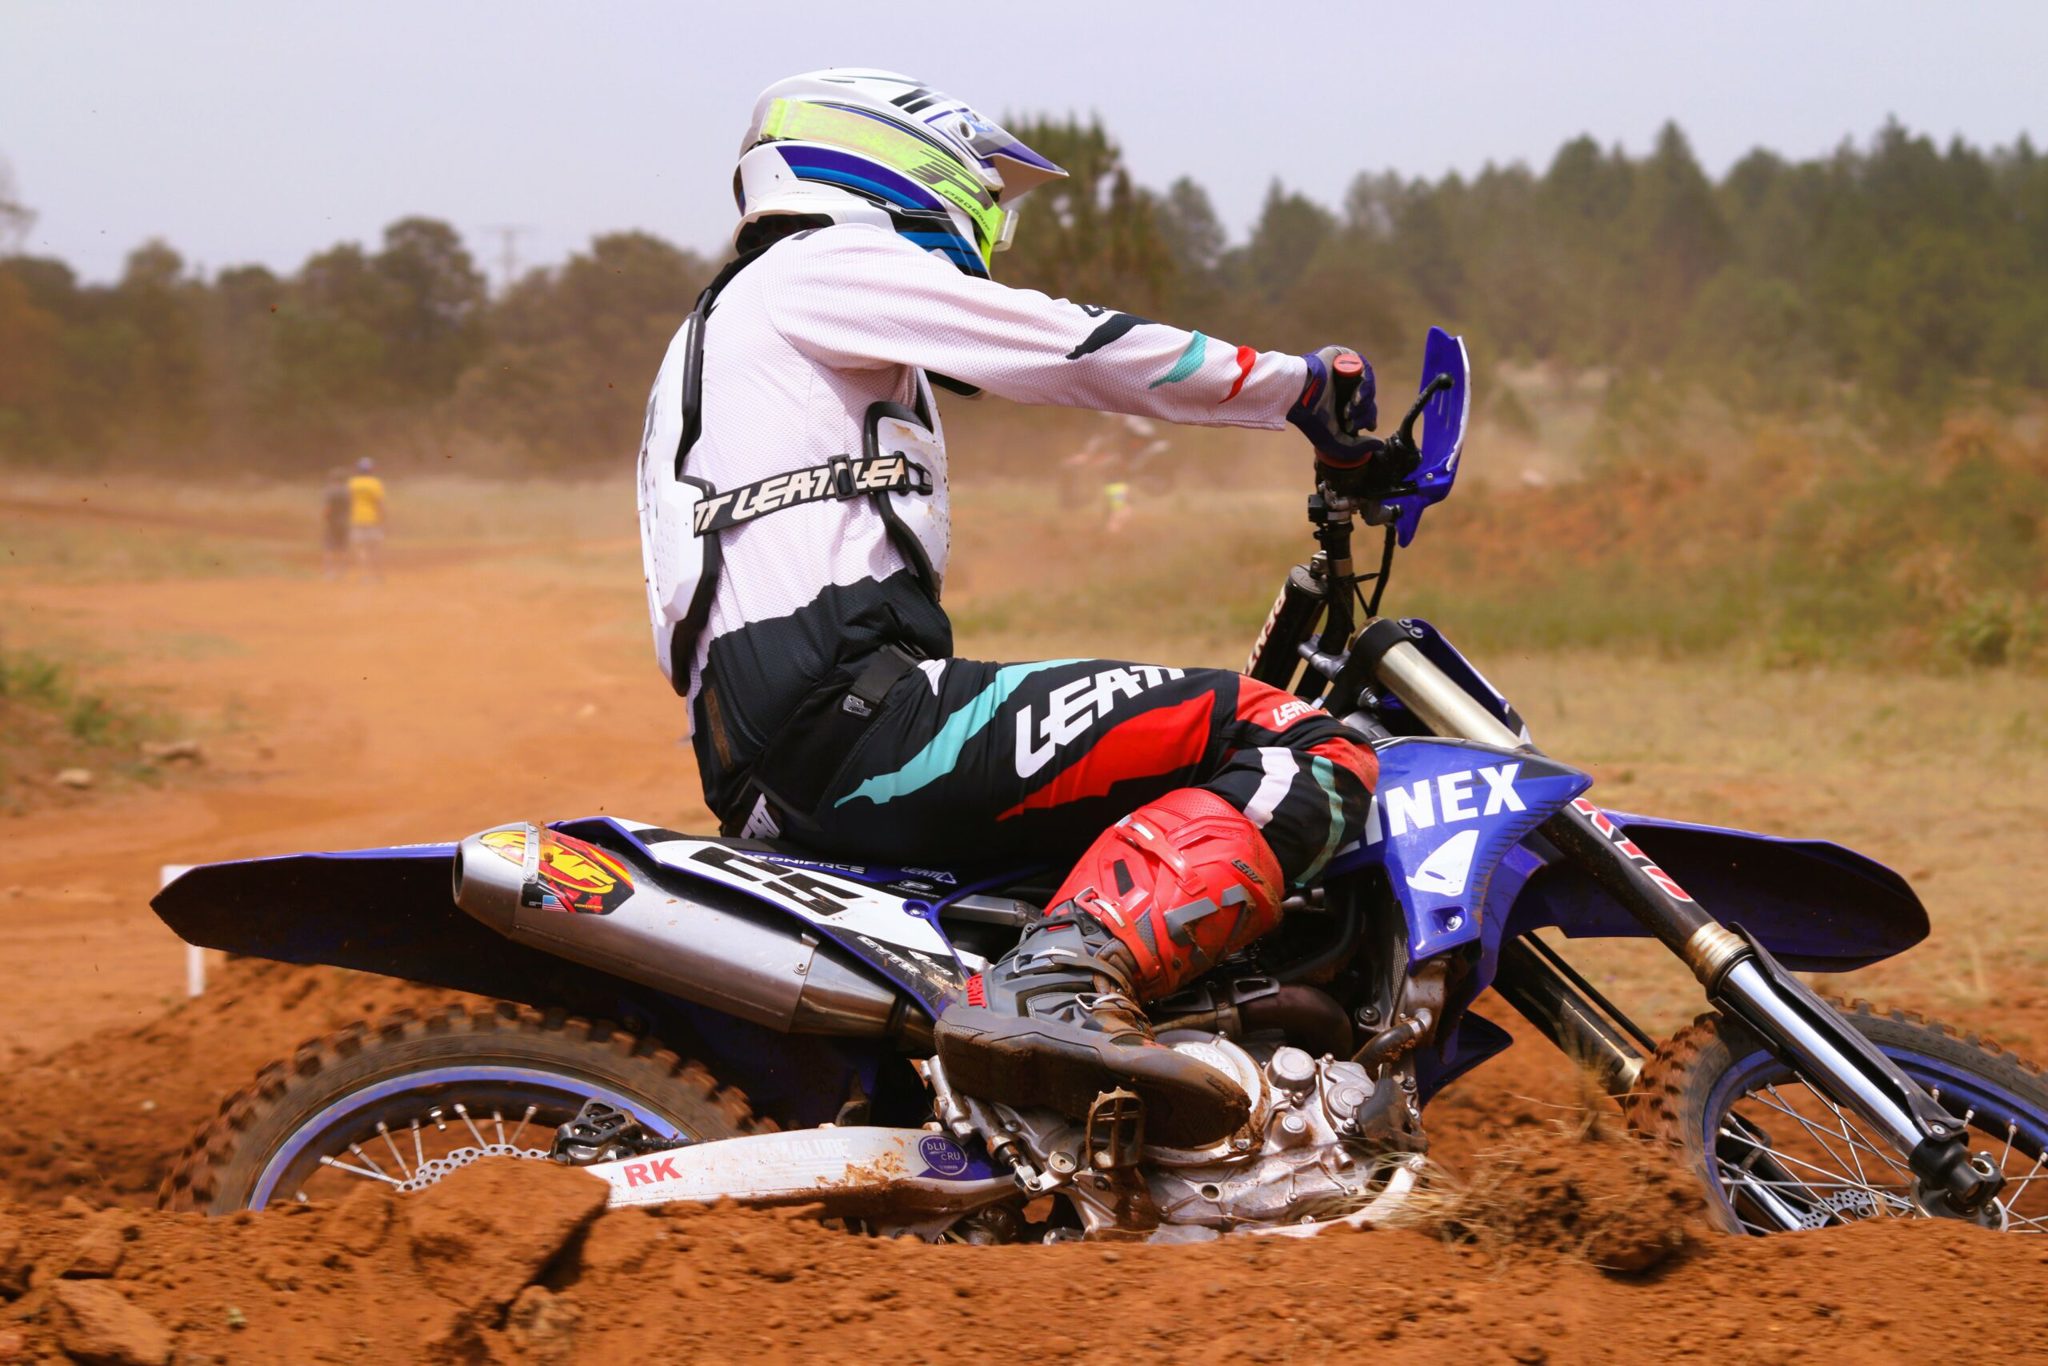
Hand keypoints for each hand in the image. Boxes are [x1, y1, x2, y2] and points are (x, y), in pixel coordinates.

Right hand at [1288, 347, 1381, 467]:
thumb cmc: (1313, 420)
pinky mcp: (1345, 356)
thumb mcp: (1337, 443)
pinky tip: (1355, 399)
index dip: (1369, 418)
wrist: (1298, 396)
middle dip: (1365, 413)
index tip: (1369, 427)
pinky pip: (1365, 369)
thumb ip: (1359, 448)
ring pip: (1368, 386)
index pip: (1365, 410)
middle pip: (1369, 399)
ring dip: (1364, 402)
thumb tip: (1380, 443)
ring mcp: (1345, 372)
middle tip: (1350, 421)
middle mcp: (1344, 387)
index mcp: (1340, 403)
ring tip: (1349, 410)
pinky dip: (1364, 386)